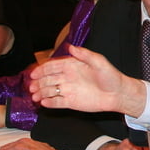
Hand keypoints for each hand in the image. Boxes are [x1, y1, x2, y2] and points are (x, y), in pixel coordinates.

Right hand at [29, 45, 146, 115]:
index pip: (53, 66)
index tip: (34, 73)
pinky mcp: (71, 102)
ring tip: (35, 97)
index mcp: (72, 65)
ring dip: (41, 93)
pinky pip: (57, 102)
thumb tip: (70, 46)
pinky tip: (43, 103)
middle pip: (48, 79)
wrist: (118, 94)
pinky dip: (49, 103)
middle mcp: (68, 77)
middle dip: (38, 82)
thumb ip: (85, 55)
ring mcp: (68, 90)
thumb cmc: (110, 76)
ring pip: (50, 91)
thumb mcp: (99, 62)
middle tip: (32, 87)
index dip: (42, 69)